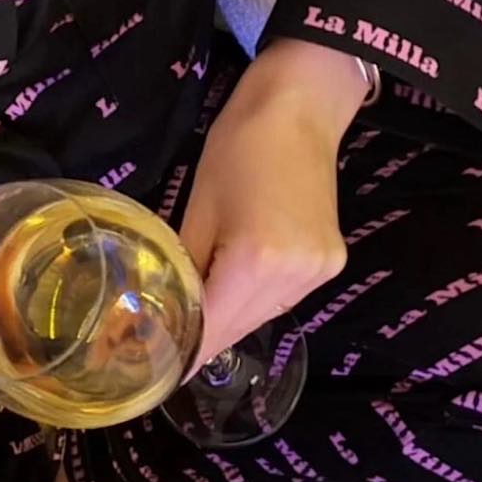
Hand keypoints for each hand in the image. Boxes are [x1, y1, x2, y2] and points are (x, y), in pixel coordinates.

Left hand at [179, 39, 365, 372]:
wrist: (300, 107)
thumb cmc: (238, 145)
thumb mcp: (198, 207)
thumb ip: (183, 268)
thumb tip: (161, 312)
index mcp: (258, 262)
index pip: (213, 329)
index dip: (182, 355)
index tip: (151, 375)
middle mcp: (296, 277)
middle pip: (238, 328)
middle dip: (201, 342)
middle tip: (161, 350)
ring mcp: (320, 273)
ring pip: (260, 316)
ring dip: (227, 322)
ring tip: (190, 324)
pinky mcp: (330, 262)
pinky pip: (281, 298)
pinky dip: (252, 300)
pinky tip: (229, 292)